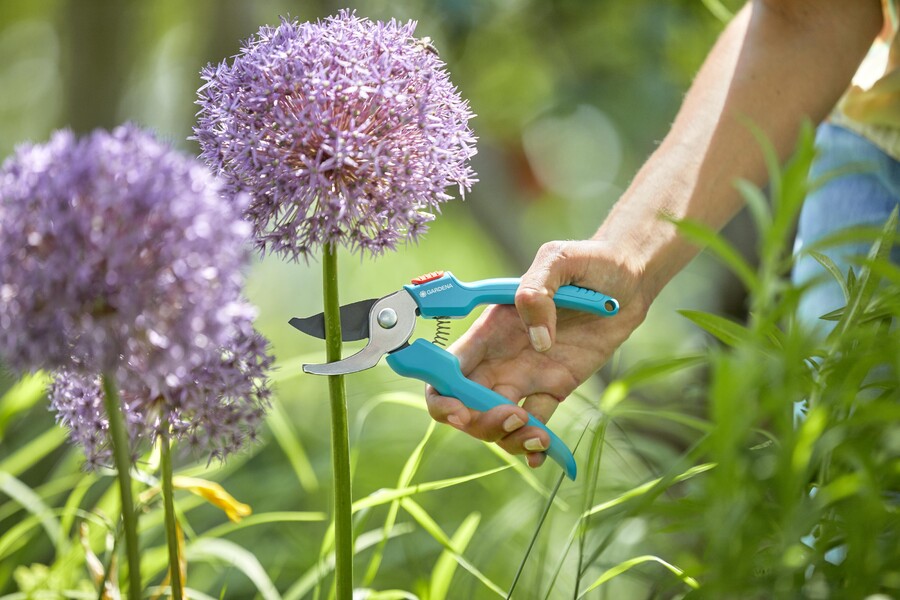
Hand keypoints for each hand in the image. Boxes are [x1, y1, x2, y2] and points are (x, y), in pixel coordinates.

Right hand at [425, 240, 649, 467]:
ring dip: (508, 438)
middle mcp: (500, 358)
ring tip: (539, 434)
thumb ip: (536, 291)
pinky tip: (545, 451)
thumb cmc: (589, 262)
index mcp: (488, 330)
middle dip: (479, 423)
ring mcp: (526, 376)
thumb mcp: (558, 261)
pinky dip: (535, 446)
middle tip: (513, 416)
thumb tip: (537, 340)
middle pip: (467, 405)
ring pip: (498, 421)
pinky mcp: (554, 388)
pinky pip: (536, 424)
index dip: (441, 395)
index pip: (446, 368)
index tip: (460, 410)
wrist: (630, 280)